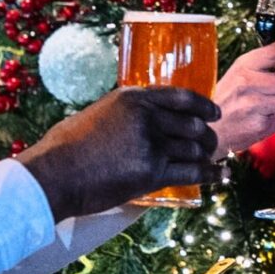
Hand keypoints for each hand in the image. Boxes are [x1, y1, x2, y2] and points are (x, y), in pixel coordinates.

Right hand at [15, 86, 219, 218]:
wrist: (55, 175)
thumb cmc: (66, 147)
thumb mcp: (97, 113)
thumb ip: (124, 113)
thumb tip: (137, 119)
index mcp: (133, 98)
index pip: (181, 97)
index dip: (204, 106)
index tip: (214, 113)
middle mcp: (147, 117)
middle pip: (193, 125)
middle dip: (206, 136)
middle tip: (211, 144)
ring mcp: (152, 145)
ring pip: (195, 149)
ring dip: (207, 156)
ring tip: (212, 160)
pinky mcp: (153, 173)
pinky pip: (193, 172)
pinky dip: (210, 174)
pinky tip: (219, 176)